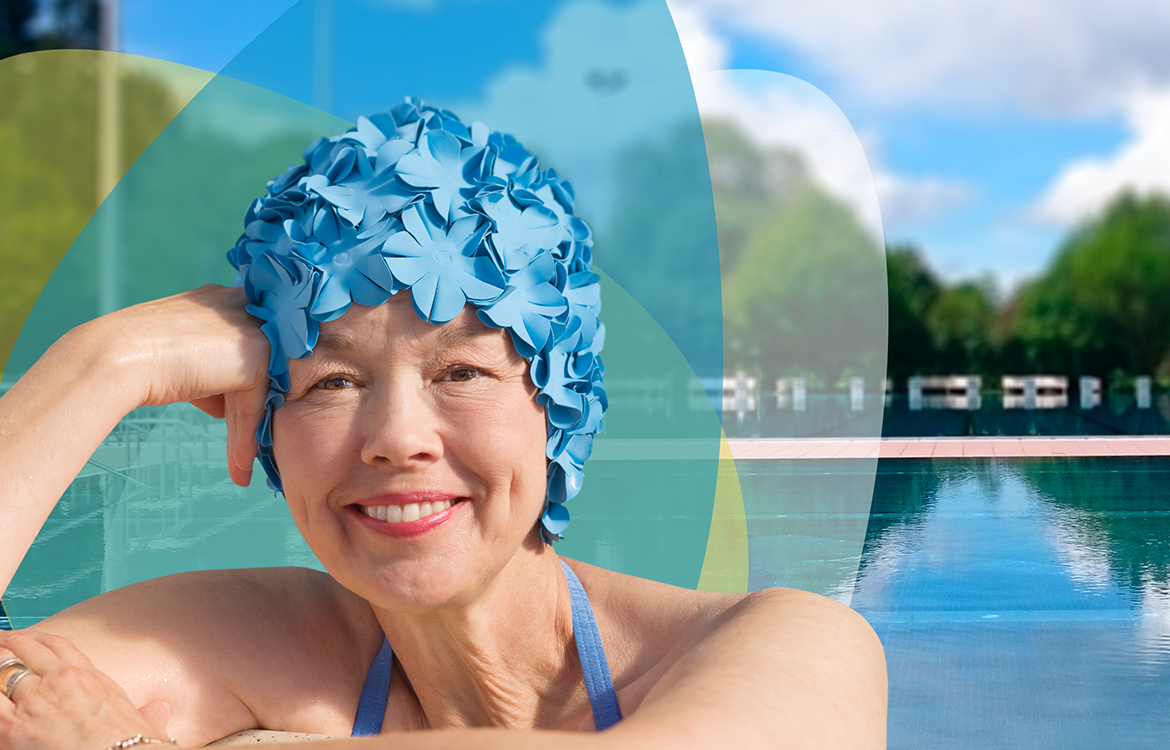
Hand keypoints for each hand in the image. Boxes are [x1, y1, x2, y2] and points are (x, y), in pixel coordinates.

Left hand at [0, 630, 172, 749]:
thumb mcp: (145, 726)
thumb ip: (149, 715)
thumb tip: (160, 711)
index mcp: (92, 678)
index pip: (58, 644)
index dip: (37, 638)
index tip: (26, 638)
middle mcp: (62, 680)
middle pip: (25, 647)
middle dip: (6, 643)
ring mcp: (37, 699)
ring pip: (1, 665)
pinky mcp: (14, 725)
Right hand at [75, 284, 271, 486]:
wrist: (115, 357)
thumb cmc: (136, 359)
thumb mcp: (183, 356)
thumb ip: (210, 367)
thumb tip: (224, 401)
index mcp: (222, 299)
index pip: (244, 346)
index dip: (239, 385)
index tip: (228, 416)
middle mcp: (242, 307)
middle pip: (254, 369)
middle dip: (246, 411)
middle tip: (239, 447)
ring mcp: (253, 328)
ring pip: (258, 389)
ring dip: (246, 430)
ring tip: (238, 464)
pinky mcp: (258, 354)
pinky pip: (256, 403)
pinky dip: (246, 435)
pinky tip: (238, 465)